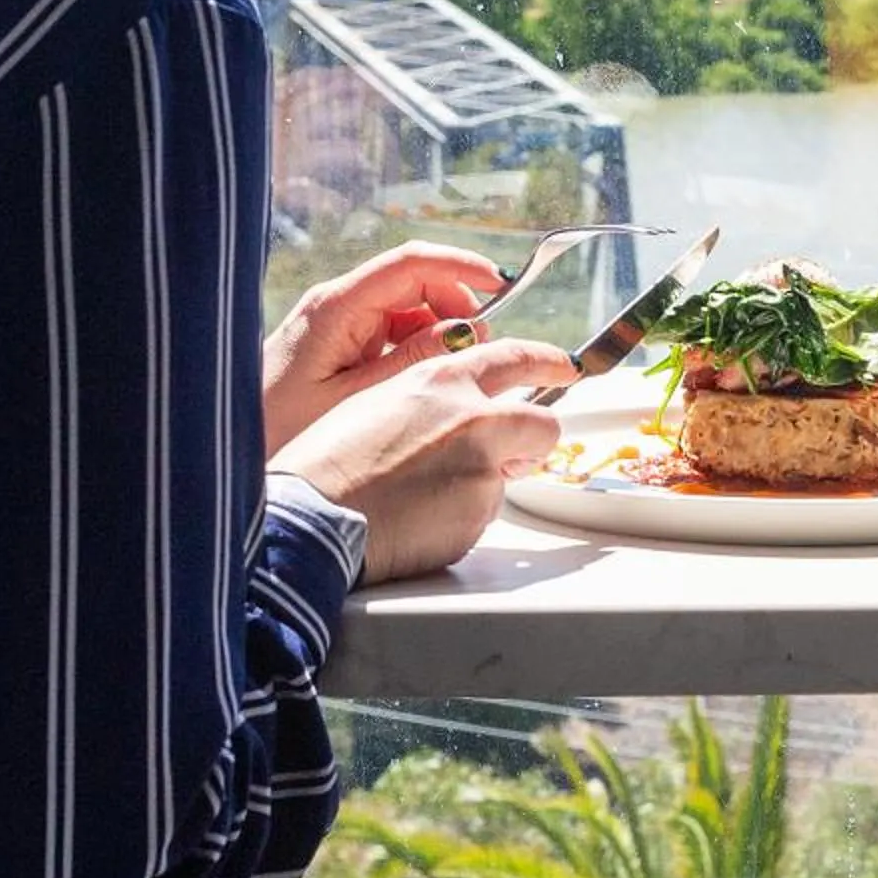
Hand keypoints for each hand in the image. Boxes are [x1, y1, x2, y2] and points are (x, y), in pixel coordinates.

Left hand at [262, 240, 508, 457]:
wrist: (227, 450)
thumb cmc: (281, 430)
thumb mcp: (358, 398)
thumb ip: (413, 361)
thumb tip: (465, 331)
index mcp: (337, 307)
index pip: (410, 263)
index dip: (460, 266)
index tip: (500, 285)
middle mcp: (338, 306)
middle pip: (414, 283)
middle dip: (455, 307)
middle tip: (477, 349)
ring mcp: (338, 324)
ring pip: (408, 310)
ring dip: (438, 331)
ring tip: (454, 371)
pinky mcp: (339, 345)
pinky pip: (391, 334)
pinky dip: (418, 348)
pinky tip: (427, 381)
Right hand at [273, 338, 573, 583]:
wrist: (314, 515)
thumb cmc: (330, 464)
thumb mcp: (380, 403)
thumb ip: (432, 401)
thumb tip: (458, 415)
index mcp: (441, 380)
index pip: (514, 357)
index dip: (545, 362)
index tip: (563, 367)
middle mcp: (472, 416)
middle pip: (542, 424)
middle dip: (536, 438)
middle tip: (526, 447)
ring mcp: (481, 466)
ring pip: (505, 477)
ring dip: (481, 485)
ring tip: (424, 495)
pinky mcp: (478, 512)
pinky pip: (481, 513)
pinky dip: (460, 518)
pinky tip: (420, 519)